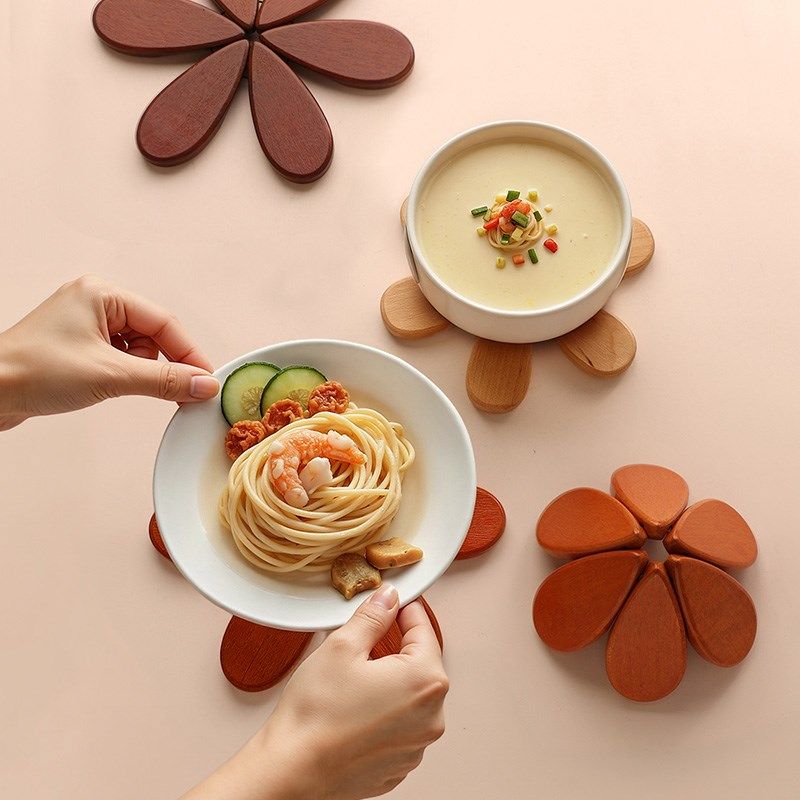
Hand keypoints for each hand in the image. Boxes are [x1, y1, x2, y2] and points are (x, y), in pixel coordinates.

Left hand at [0, 275, 218, 429]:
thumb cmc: (33, 372)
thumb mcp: (110, 376)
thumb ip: (164, 381)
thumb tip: (203, 385)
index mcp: (102, 293)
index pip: (164, 322)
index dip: (188, 354)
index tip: (205, 381)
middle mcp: (95, 302)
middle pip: (153, 335)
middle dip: (160, 364)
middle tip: (174, 393)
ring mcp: (85, 324)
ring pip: (138, 349)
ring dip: (138, 371)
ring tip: (113, 384)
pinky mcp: (78, 346)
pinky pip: (119, 358)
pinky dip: (123, 375)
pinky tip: (107, 385)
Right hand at [183, 585, 448, 799]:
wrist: (292, 772)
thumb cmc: (315, 714)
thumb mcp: (343, 646)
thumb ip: (373, 616)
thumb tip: (388, 599)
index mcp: (424, 680)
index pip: (424, 631)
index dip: (407, 611)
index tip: (396, 602)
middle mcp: (431, 716)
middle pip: (421, 665)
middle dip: (397, 648)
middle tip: (367, 639)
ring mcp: (417, 745)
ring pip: (410, 697)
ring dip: (390, 681)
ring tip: (354, 678)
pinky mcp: (399, 764)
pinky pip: (400, 726)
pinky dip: (384, 712)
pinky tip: (354, 708)